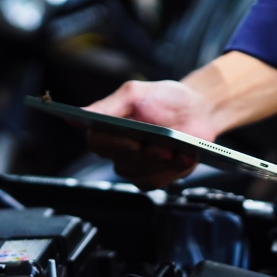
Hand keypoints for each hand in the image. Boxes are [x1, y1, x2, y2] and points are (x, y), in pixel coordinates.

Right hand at [84, 80, 218, 190]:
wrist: (196, 110)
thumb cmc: (165, 99)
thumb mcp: (135, 93)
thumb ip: (108, 105)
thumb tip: (79, 114)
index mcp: (108, 127)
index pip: (97, 142)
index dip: (115, 144)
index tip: (134, 140)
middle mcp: (117, 150)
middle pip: (121, 162)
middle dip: (146, 155)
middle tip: (164, 146)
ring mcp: (135, 166)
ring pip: (139, 174)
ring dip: (161, 163)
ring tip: (177, 150)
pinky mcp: (152, 177)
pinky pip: (155, 182)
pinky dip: (172, 171)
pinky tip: (184, 157)